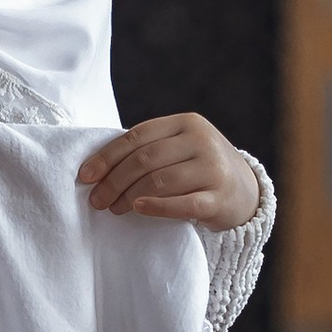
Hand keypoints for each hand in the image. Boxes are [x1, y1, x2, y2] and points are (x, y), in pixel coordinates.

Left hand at [77, 114, 264, 228]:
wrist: (246, 191)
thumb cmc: (198, 168)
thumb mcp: (179, 147)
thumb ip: (147, 149)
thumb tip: (95, 168)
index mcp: (186, 123)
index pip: (138, 136)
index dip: (107, 156)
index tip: (85, 176)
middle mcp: (201, 141)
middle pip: (146, 159)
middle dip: (114, 180)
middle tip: (96, 199)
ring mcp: (213, 168)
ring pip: (161, 181)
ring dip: (129, 196)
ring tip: (113, 208)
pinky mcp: (220, 198)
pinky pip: (184, 203)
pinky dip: (157, 206)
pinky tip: (138, 208)